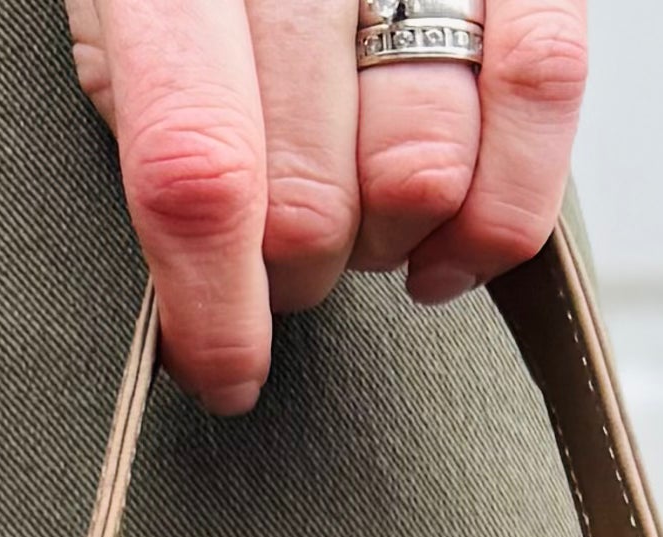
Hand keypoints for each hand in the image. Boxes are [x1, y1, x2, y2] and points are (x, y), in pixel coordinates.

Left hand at [66, 0, 586, 415]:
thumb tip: (197, 278)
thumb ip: (147, 116)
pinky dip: (503, 207)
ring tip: (362, 216)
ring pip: (427, 168)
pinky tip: (452, 249)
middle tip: (286, 260)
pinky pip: (541, 86)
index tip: (225, 374)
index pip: (202, 167)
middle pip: (316, 196)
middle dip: (298, 274)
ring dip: (390, 244)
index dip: (216, 303)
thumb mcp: (121, 10)